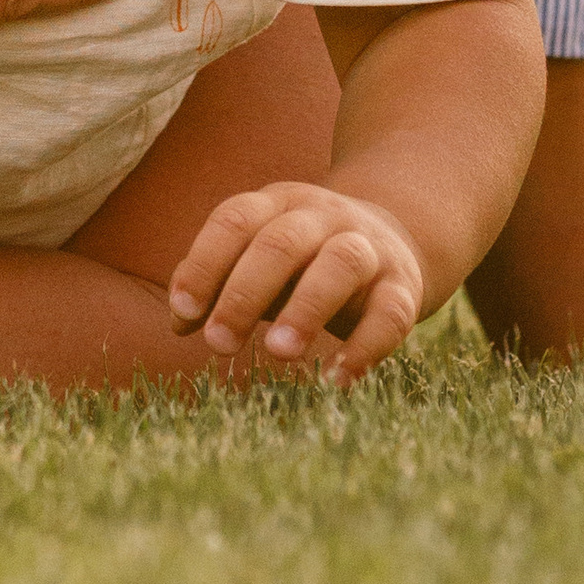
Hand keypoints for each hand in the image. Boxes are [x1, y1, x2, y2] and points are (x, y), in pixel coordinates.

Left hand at [167, 181, 428, 385]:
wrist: (395, 237)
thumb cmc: (303, 260)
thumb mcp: (258, 259)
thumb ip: (217, 282)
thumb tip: (180, 322)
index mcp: (277, 203)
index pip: (234, 220)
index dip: (204, 263)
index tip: (184, 312)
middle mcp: (323, 217)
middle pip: (280, 243)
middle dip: (244, 294)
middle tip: (218, 344)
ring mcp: (367, 247)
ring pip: (340, 265)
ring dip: (306, 308)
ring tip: (277, 353)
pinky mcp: (403, 285)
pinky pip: (391, 313)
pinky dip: (365, 347)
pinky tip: (337, 380)